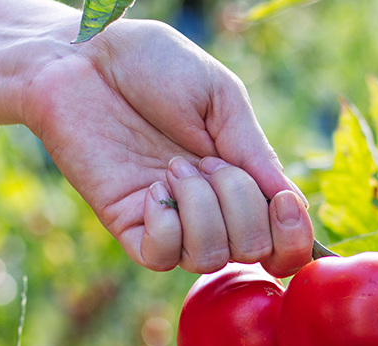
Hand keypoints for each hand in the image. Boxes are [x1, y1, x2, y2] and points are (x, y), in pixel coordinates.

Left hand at [21, 18, 313, 276]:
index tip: (282, 201)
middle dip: (240, 201)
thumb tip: (291, 202)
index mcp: (242, 182)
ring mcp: (170, 222)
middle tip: (203, 158)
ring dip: (202, 207)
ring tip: (173, 165)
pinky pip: (162, 257)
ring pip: (210, 258)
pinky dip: (167, 224)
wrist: (82, 55)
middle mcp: (211, 211)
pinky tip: (152, 187)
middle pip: (254, 250)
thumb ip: (255, 151)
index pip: (284, 243)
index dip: (295, 236)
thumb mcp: (220, 97)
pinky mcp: (129, 226)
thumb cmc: (151, 65)